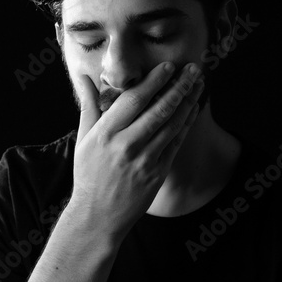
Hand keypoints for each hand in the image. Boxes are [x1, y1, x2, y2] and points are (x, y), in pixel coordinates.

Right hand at [69, 62, 203, 240]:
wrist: (98, 215)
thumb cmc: (88, 174)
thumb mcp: (83, 140)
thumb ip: (88, 107)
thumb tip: (85, 79)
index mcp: (106, 133)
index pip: (134, 100)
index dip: (154, 80)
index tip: (168, 66)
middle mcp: (126, 145)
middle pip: (159, 109)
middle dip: (179, 86)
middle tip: (193, 69)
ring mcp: (144, 161)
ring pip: (172, 125)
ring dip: (188, 102)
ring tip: (198, 85)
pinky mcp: (157, 174)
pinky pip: (176, 144)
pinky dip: (186, 125)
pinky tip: (193, 110)